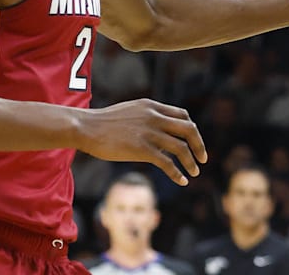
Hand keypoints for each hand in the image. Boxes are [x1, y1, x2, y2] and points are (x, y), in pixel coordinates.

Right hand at [77, 99, 206, 185]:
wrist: (84, 127)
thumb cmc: (104, 122)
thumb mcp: (131, 111)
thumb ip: (148, 116)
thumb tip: (159, 129)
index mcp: (152, 106)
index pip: (183, 115)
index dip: (191, 129)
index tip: (193, 141)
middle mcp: (155, 117)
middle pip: (189, 129)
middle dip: (199, 145)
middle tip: (203, 158)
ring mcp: (149, 133)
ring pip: (181, 148)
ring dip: (191, 162)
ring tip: (194, 172)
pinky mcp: (141, 149)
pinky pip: (167, 163)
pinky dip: (177, 173)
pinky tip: (182, 181)